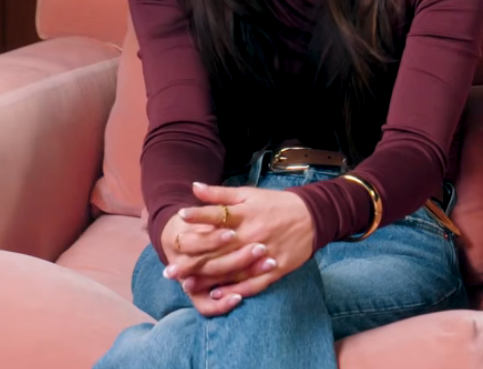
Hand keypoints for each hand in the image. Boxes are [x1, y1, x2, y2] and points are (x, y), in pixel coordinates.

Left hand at [161, 192, 269, 317]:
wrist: (312, 217)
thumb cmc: (275, 204)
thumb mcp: (249, 194)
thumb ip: (220, 194)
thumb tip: (194, 187)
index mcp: (245, 214)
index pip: (217, 215)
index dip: (198, 216)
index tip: (178, 219)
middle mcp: (252, 234)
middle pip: (219, 249)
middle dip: (193, 259)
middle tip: (170, 270)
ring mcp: (263, 253)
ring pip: (232, 269)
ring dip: (208, 279)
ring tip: (186, 285)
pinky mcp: (275, 269)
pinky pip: (253, 283)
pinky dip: (235, 290)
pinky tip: (217, 295)